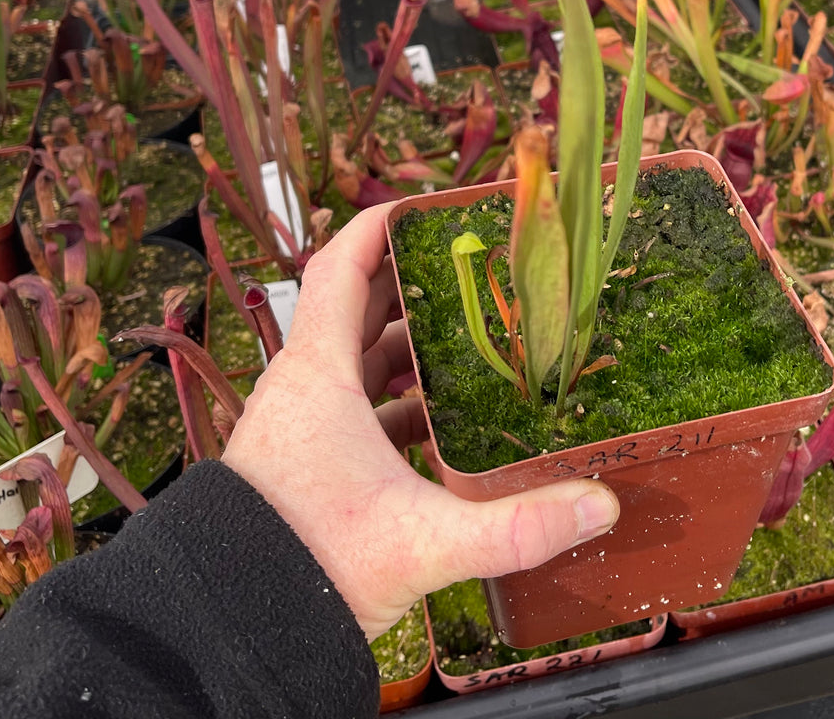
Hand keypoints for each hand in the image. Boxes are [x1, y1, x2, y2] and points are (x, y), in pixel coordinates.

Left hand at [222, 203, 619, 640]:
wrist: (234, 628)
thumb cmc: (307, 563)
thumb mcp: (423, 541)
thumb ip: (515, 525)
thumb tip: (600, 505)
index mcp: (319, 376)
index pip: (338, 268)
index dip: (377, 227)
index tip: (426, 205)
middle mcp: (305, 389)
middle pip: (359, 308)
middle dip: (414, 286)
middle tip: (473, 272)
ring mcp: (304, 426)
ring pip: (359, 361)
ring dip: (410, 347)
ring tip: (473, 341)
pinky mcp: (310, 462)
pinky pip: (358, 408)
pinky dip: (399, 400)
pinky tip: (444, 422)